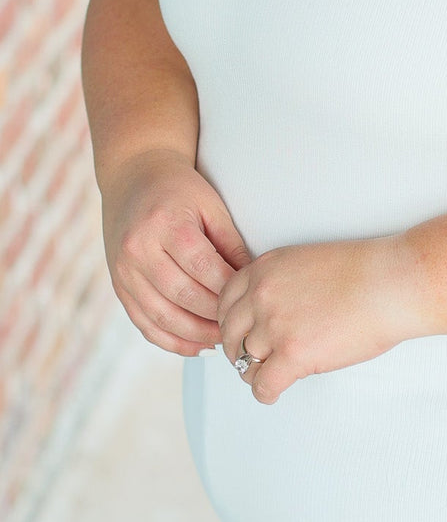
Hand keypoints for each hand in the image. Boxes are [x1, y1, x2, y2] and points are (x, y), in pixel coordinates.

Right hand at [100, 148, 252, 355]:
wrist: (134, 176)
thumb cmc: (180, 189)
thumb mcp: (212, 206)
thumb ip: (231, 245)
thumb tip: (252, 281)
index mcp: (165, 225)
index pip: (203, 268)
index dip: (230, 288)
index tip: (252, 300)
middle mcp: (138, 250)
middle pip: (182, 295)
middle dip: (215, 316)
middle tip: (243, 325)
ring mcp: (123, 270)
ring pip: (162, 316)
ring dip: (196, 334)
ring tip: (224, 340)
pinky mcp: (118, 285)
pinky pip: (144, 322)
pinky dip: (171, 339)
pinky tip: (196, 345)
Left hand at [216, 236, 423, 403]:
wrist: (393, 283)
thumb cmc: (366, 271)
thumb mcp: (307, 262)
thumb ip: (281, 283)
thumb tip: (270, 315)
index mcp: (266, 268)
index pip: (226, 301)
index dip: (232, 323)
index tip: (240, 334)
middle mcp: (262, 295)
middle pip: (230, 333)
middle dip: (238, 349)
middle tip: (251, 359)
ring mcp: (275, 326)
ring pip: (244, 362)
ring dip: (255, 372)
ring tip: (270, 376)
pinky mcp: (293, 355)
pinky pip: (263, 385)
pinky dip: (265, 393)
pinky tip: (275, 393)